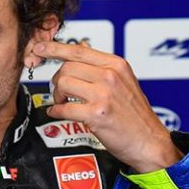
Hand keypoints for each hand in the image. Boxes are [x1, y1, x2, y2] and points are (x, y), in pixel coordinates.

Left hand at [32, 41, 181, 172]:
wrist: (150, 141)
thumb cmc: (135, 114)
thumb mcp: (124, 81)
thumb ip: (102, 66)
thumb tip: (80, 47)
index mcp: (116, 64)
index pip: (79, 50)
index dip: (55, 48)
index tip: (39, 48)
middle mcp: (110, 75)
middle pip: (67, 67)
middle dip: (57, 81)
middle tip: (60, 93)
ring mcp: (104, 94)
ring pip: (63, 84)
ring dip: (57, 96)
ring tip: (64, 104)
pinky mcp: (97, 113)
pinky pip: (64, 108)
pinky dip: (56, 112)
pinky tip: (58, 114)